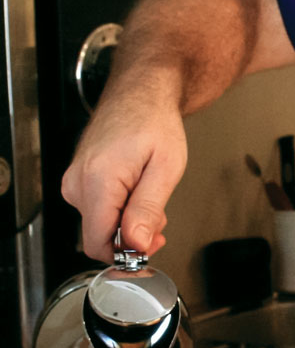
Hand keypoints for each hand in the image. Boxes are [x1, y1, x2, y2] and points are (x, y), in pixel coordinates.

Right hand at [61, 89, 187, 261]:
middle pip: (99, 235)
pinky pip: (97, 209)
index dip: (126, 254)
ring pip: (100, 224)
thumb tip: (136, 244)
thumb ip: (148, 209)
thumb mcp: (165, 168)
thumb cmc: (154, 122)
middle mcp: (77, 183)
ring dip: (128, 222)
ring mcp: (74, 181)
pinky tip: (138, 193)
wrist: (140, 93)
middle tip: (160, 219)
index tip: (151, 246)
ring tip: (151, 198)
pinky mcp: (79, 180)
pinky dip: (120, 210)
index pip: (97, 243)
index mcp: (97, 181)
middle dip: (132, 236)